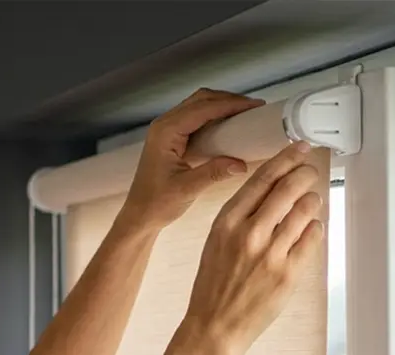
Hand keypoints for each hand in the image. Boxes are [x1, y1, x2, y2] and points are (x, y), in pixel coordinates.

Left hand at [116, 88, 265, 231]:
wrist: (139, 215)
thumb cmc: (156, 203)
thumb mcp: (187, 189)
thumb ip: (214, 173)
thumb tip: (241, 164)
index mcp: (165, 132)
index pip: (203, 108)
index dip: (231, 104)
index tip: (254, 106)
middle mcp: (164, 125)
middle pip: (201, 99)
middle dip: (228, 100)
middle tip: (254, 108)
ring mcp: (166, 130)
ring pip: (198, 106)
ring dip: (221, 105)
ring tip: (245, 113)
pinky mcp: (171, 138)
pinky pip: (195, 118)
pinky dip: (214, 117)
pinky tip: (229, 125)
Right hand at [184, 140, 324, 349]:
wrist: (214, 326)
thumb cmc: (214, 285)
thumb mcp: (216, 240)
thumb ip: (241, 215)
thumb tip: (272, 190)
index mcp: (227, 222)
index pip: (263, 178)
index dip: (286, 159)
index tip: (298, 149)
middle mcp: (249, 234)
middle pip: (288, 188)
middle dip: (304, 174)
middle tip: (309, 172)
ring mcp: (271, 254)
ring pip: (305, 209)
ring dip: (312, 200)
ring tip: (311, 200)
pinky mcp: (288, 273)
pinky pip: (312, 238)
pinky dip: (316, 228)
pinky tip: (311, 228)